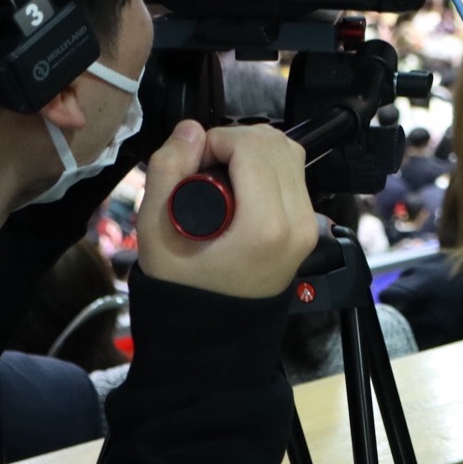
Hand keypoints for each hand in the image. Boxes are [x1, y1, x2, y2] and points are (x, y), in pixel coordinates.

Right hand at [138, 121, 315, 298]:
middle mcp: (297, 223)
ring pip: (288, 152)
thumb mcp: (155, 230)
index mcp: (266, 226)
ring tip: (218, 176)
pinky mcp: (307, 227)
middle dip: (233, 142)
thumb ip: (167, 170)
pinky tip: (237, 187)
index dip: (214, 141)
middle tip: (201, 168)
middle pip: (274, 143)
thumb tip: (191, 129)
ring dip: (251, 151)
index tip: (190, 165)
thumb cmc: (181, 286)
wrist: (210, 334)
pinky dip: (264, 167)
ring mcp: (307, 226)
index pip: (251, 145)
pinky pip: (293, 174)